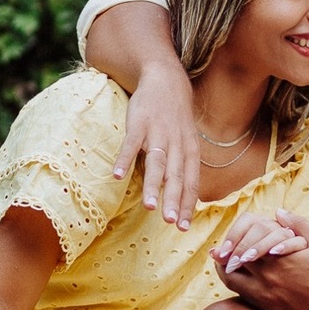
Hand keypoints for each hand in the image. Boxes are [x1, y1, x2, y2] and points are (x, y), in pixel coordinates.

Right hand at [110, 62, 199, 230]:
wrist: (165, 81)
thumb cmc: (175, 119)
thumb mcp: (187, 142)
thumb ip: (185, 169)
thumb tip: (188, 201)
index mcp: (189, 151)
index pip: (190, 182)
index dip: (188, 205)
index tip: (184, 228)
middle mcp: (176, 144)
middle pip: (175, 176)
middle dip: (174, 200)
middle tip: (171, 223)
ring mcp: (157, 133)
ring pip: (156, 163)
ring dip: (153, 185)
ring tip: (149, 207)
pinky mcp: (138, 123)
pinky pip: (131, 143)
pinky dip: (125, 159)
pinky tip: (118, 175)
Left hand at [219, 210, 308, 309]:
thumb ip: (298, 224)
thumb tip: (278, 212)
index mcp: (277, 258)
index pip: (243, 243)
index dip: (233, 239)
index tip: (231, 237)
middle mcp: (267, 278)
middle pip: (232, 262)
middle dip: (226, 254)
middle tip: (221, 249)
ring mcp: (265, 297)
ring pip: (233, 282)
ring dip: (226, 271)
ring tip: (225, 263)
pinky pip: (243, 296)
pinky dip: (237, 285)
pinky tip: (241, 278)